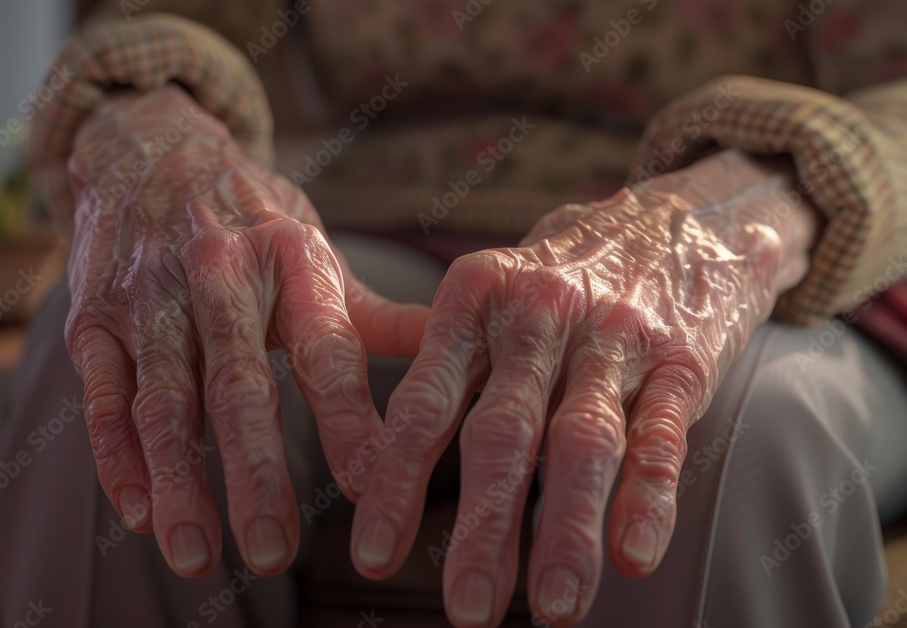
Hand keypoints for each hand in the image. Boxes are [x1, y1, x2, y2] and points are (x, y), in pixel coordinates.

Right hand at [64, 85, 427, 576]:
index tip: (373, 488)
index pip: (328, 353)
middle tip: (274, 552)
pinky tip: (137, 513)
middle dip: (256, 474)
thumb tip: (462, 358)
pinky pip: (103, 395)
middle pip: (240, 388)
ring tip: (198, 555)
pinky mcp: (95, 318)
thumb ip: (376, 316)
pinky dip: (116, 458)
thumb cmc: (252, 220)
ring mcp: (151, 298)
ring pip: (164, 402)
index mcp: (292, 263)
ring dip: (181, 482)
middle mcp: (220, 277)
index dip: (350, 422)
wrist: (150, 152)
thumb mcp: (315, 251)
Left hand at [350, 150, 816, 624]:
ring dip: (567, 531)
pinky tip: (634, 556)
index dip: (397, 482)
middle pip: (504, 434)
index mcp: (475, 298)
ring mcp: (614, 336)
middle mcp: (539, 314)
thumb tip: (387, 467)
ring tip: (556, 609)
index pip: (425, 402)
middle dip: (483, 528)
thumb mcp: (494, 290)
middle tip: (465, 608)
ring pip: (583, 443)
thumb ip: (451, 364)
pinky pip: (661, 433)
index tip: (372, 557)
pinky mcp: (681, 359)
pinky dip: (649, 497)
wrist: (681, 216)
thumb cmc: (563, 273)